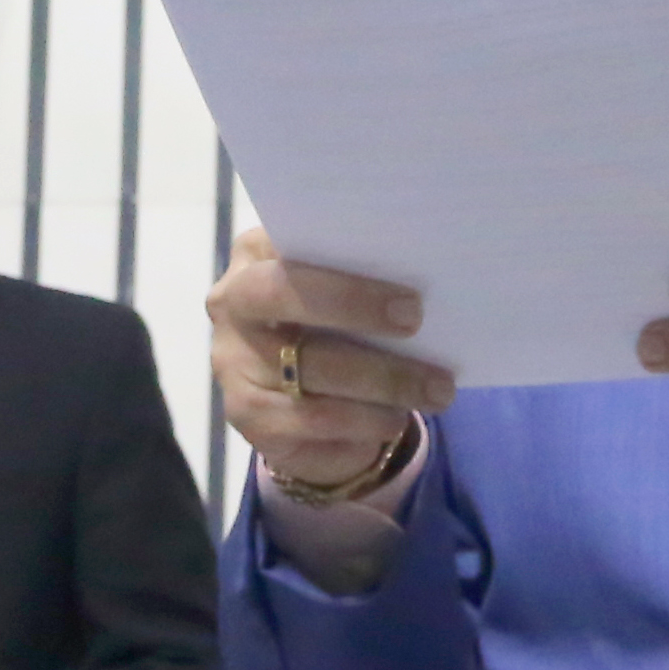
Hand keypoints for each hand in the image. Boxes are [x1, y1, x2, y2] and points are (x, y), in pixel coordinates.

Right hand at [210, 226, 455, 495]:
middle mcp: (232, 302)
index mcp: (255, 253)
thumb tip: (427, 276)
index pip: (288, 247)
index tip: (411, 296)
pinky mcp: (247, 416)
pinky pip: (313, 422)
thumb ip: (364, 272)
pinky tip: (394, 419)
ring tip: (436, 389)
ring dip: (384, 384)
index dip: (346, 276)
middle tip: (416, 322)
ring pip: (311, 371)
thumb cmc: (334, 323)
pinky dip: (363, 423)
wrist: (301, 400)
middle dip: (353, 307)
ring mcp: (233, 362)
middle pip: (282, 294)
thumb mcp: (344, 289)